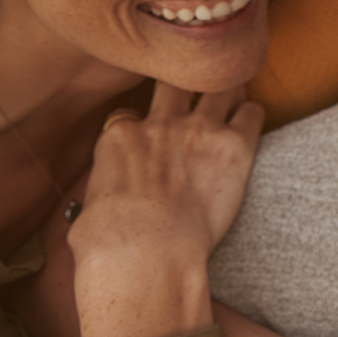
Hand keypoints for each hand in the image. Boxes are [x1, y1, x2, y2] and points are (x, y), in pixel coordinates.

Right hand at [69, 84, 262, 336]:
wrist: (146, 252)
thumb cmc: (109, 243)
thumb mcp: (85, 212)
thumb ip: (96, 197)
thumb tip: (92, 211)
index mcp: (119, 137)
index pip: (130, 113)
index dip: (142, 122)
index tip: (151, 135)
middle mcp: (158, 124)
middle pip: (174, 83)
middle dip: (184, 84)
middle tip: (197, 93)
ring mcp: (198, 130)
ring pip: (219, 87)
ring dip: (227, 89)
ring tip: (234, 93)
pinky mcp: (233, 145)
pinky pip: (251, 113)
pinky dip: (252, 114)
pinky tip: (251, 121)